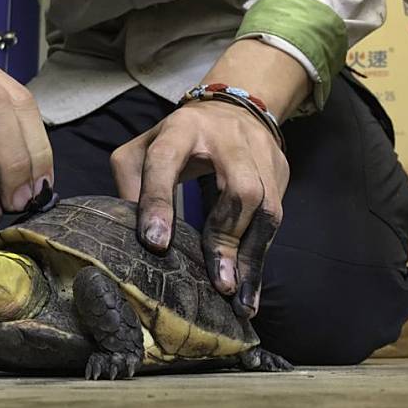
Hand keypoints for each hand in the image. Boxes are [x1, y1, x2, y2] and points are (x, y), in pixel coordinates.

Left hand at [111, 101, 288, 318]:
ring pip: (267, 206)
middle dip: (228, 237)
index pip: (165, 161)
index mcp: (181, 128)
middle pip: (239, 188)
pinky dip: (261, 256)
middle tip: (217, 283)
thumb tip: (128, 234)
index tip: (156, 244)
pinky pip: (277, 218)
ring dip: (251, 257)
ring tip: (238, 300)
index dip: (159, 201)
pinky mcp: (279, 170)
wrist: (232, 107)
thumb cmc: (179, 139)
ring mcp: (259, 153)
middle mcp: (227, 138)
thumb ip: (130, 184)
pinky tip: (250, 289)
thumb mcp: (144, 148)